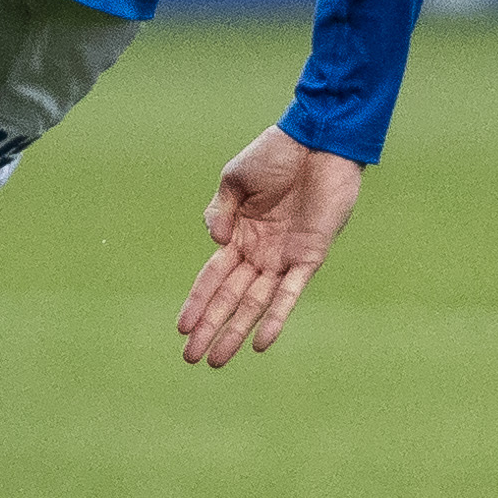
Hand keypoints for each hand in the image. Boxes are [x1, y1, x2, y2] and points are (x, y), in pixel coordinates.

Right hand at [176, 126, 366, 366]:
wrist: (317, 138)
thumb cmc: (276, 153)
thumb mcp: (235, 179)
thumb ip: (219, 211)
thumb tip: (216, 243)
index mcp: (240, 234)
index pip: (213, 277)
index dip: (197, 302)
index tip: (180, 328)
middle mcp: (261, 252)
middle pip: (231, 297)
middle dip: (210, 327)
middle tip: (191, 357)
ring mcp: (284, 256)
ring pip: (256, 302)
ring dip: (237, 331)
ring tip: (218, 359)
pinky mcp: (310, 255)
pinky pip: (291, 292)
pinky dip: (276, 317)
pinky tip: (262, 342)